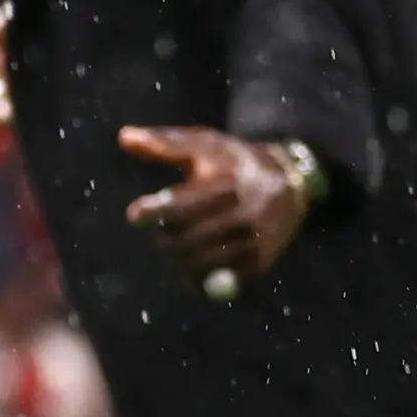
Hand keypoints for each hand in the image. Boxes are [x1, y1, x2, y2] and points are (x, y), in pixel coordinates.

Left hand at [118, 125, 311, 295]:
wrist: (291, 185)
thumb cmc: (235, 162)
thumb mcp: (205, 145)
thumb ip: (164, 144)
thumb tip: (124, 137)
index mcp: (227, 182)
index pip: (180, 205)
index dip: (153, 211)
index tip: (135, 214)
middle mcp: (244, 213)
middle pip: (183, 237)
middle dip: (164, 234)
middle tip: (161, 227)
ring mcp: (252, 240)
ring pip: (196, 262)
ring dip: (177, 257)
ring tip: (176, 242)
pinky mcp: (258, 262)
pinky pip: (214, 280)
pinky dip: (198, 274)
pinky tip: (194, 258)